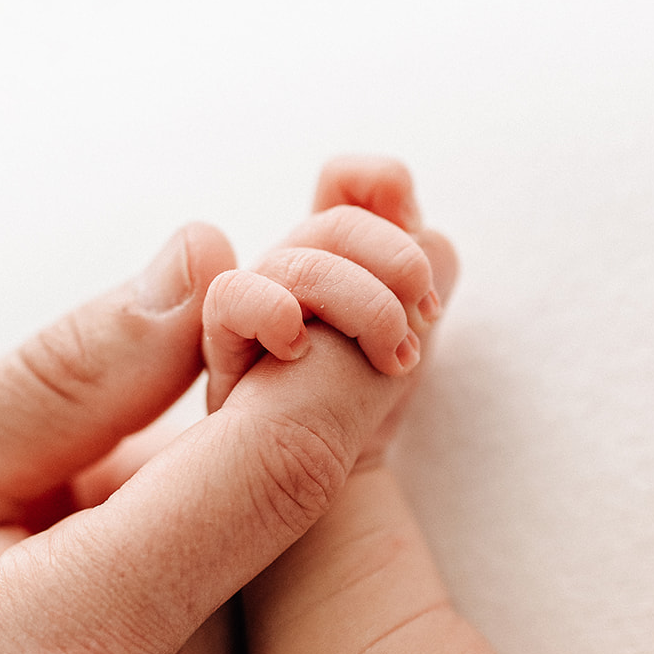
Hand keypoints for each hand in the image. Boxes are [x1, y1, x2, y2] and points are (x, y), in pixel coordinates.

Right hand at [203, 157, 456, 460]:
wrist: (331, 471)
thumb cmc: (366, 394)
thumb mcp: (418, 321)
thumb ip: (428, 261)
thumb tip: (423, 226)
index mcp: (336, 250)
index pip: (346, 182)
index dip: (384, 189)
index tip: (419, 266)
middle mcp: (293, 266)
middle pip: (340, 221)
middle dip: (398, 265)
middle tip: (422, 319)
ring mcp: (258, 300)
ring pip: (301, 259)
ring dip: (366, 308)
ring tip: (390, 359)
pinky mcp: (224, 340)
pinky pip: (233, 295)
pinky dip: (274, 313)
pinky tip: (298, 352)